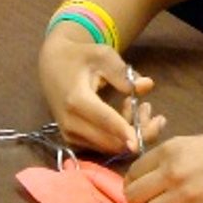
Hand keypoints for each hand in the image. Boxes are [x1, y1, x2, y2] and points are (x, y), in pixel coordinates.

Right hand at [38, 30, 157, 154]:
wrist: (52, 64)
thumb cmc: (80, 57)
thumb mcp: (103, 56)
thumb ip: (124, 73)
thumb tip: (147, 86)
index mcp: (76, 100)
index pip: (104, 120)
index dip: (124, 132)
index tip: (140, 143)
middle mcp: (70, 123)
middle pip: (110, 140)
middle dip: (138, 131)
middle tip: (150, 108)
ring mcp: (70, 134)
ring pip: (109, 146)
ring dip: (131, 133)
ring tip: (142, 106)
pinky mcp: (73, 140)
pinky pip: (103, 145)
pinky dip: (120, 135)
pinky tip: (126, 112)